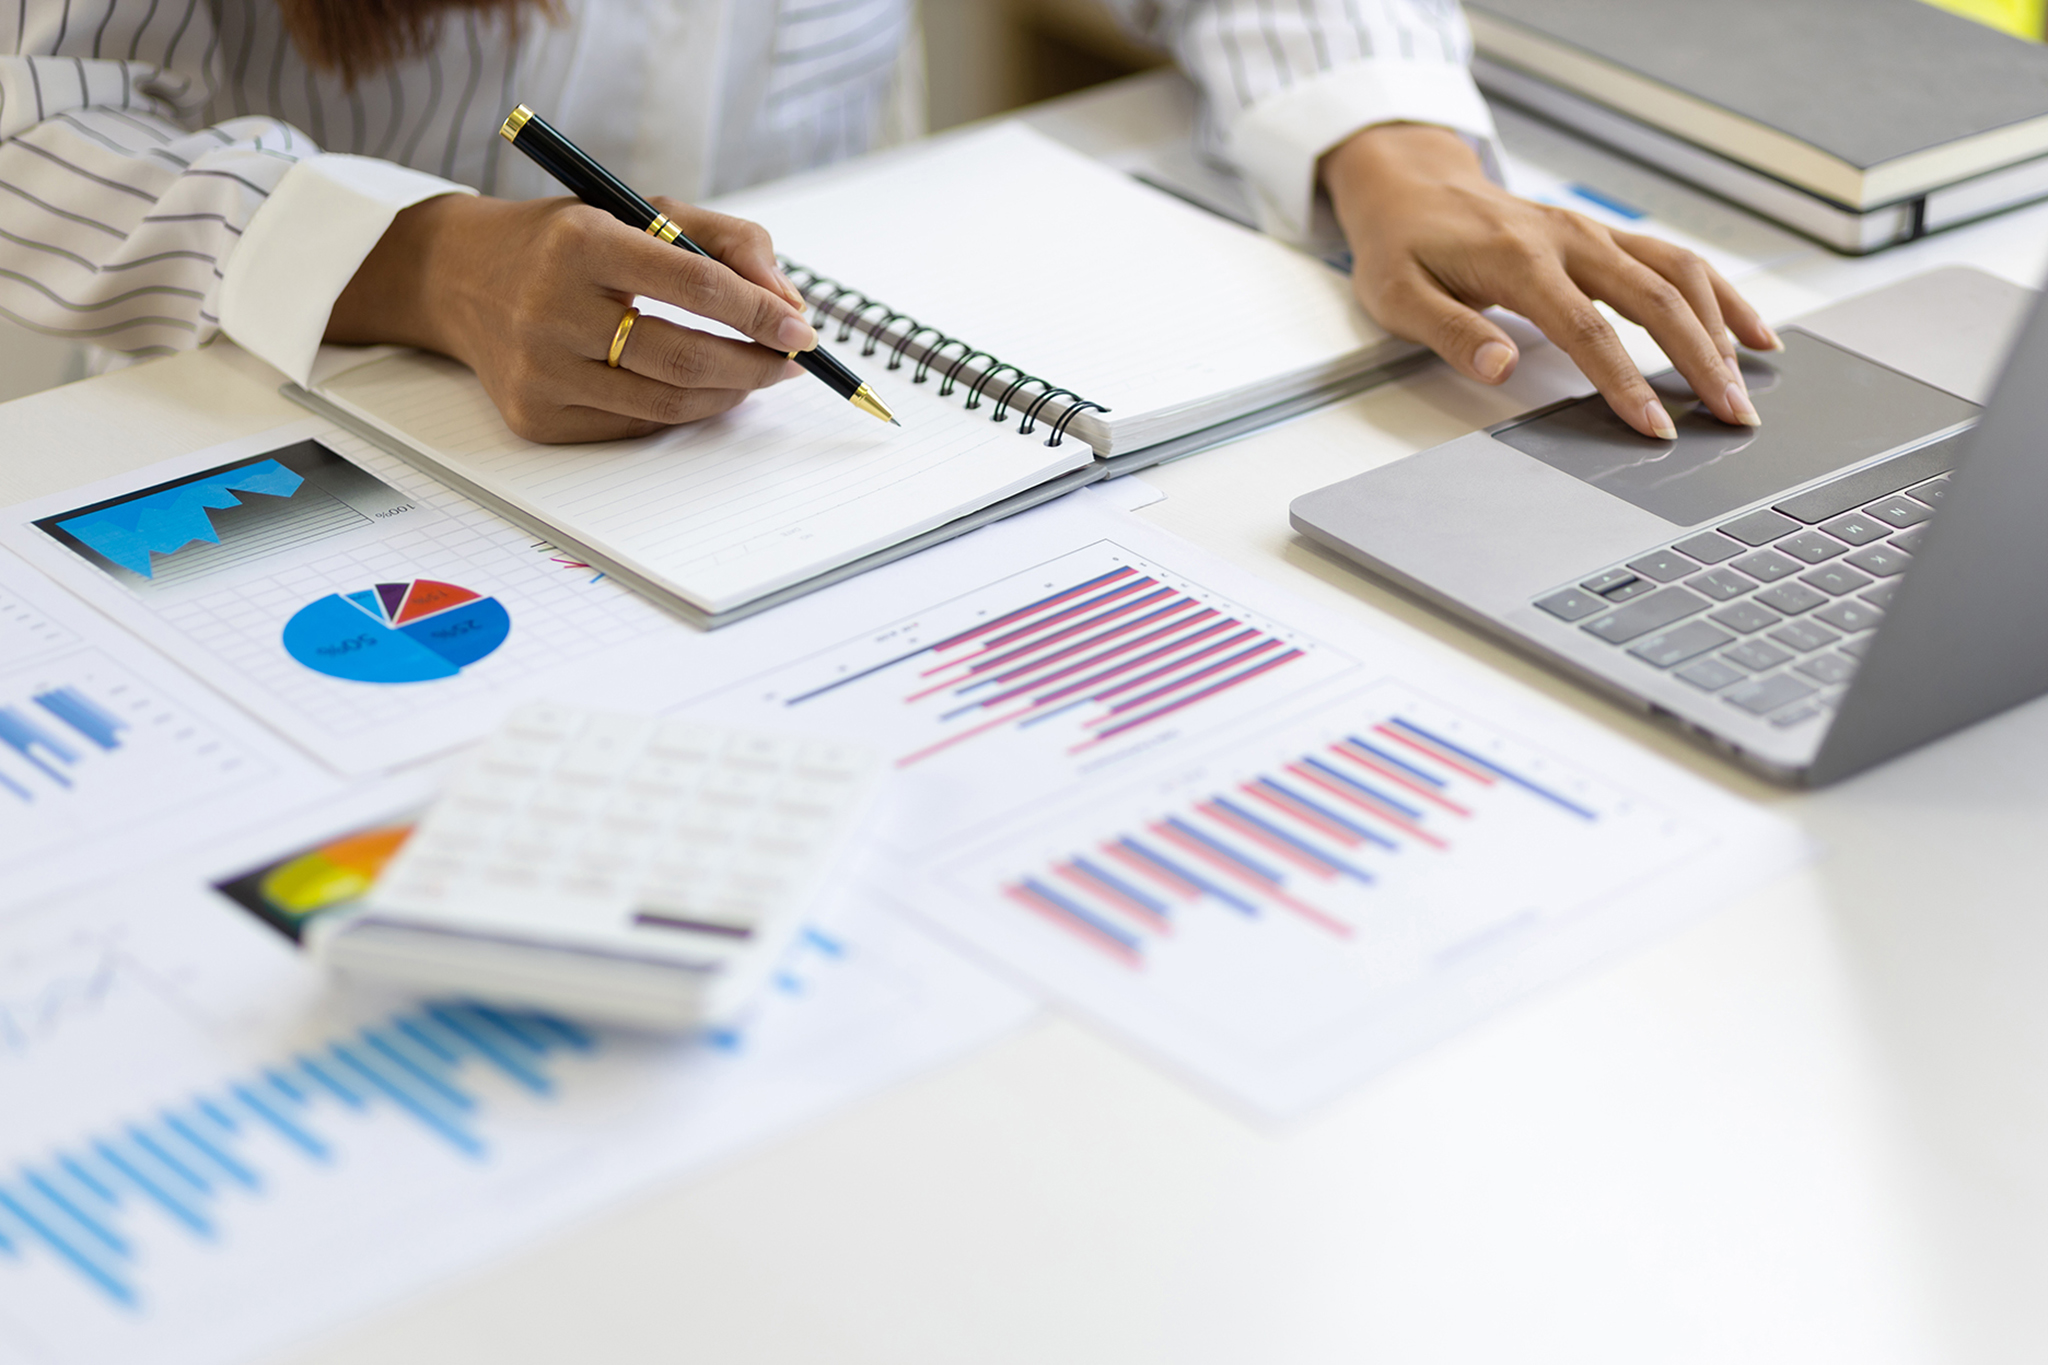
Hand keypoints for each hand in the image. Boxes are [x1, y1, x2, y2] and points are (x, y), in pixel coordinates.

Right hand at [327, 193, 816, 441]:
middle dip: (754, 365)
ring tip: (753, 376)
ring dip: (728, 395)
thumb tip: (789, 306)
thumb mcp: (638, 210)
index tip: (801, 331)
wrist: (456, 276)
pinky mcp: (535, 416)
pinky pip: (632, 426)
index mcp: (580, 242)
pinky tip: (700, 390)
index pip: (694, 283)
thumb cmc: (564, 241)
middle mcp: (551, 308)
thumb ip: (726, 242)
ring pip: (665, 404)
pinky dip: (681, 412)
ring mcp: (540, 370)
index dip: (759, 313)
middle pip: (685, 357)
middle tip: (789, 362)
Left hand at [1320, 123, 1780, 438]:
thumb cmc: (1402, 245)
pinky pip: (1674, 261)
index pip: (1586, 329)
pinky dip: (1719, 295)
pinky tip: (1750, 332)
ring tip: (1747, 385)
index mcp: (1519, 259)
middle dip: (1700, 360)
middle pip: (1654, 299)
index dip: (1625, 380)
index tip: (1655, 426)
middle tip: (1731, 416)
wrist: (1411, 185)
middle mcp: (1568, 239)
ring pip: (1678, 273)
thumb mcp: (1399, 295)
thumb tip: (1500, 368)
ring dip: (1721, 328)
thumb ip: (1452, 332)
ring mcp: (1592, 233)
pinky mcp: (1604, 236)